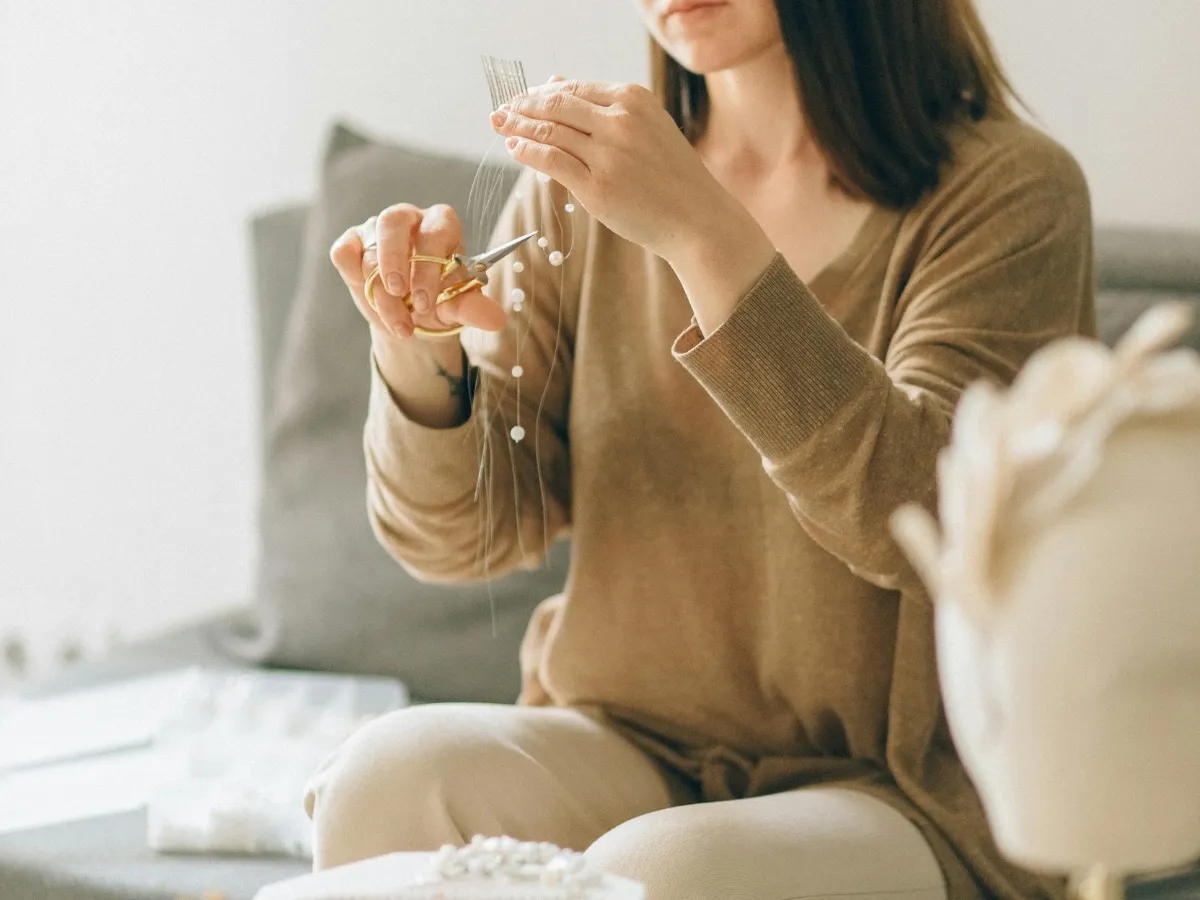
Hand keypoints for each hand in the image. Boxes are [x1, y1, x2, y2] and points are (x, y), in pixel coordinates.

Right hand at [330, 203, 506, 341]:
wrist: (411, 318)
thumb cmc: (438, 301)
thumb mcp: (456, 307)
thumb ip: (473, 308)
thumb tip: (497, 321)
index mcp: (441, 224)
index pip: (435, 231)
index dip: (429, 266)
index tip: (426, 303)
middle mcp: (409, 219)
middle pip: (393, 221)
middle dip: (394, 261)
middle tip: (400, 296)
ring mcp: (377, 229)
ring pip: (370, 250)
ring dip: (380, 292)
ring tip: (398, 323)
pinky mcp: (352, 242)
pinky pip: (344, 251)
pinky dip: (352, 274)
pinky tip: (368, 294)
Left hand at [490, 79, 741, 264]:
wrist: (696, 218)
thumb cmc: (669, 176)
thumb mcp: (646, 128)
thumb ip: (603, 108)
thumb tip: (553, 84)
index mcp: (633, 99)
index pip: (574, 89)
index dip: (541, 92)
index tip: (523, 98)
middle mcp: (619, 121)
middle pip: (556, 104)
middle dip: (523, 105)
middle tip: (501, 110)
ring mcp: (607, 154)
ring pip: (550, 131)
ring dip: (518, 125)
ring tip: (499, 125)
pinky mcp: (597, 186)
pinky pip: (551, 161)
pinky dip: (527, 151)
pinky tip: (514, 148)